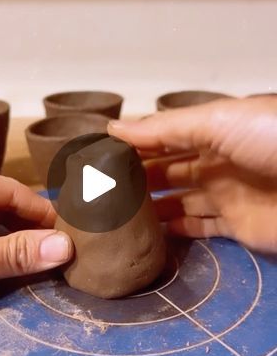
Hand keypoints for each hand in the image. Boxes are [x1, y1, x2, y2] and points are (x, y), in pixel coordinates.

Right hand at [108, 95, 276, 253]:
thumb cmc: (270, 140)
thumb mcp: (217, 121)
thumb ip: (166, 128)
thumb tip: (114, 129)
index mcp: (212, 130)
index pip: (164, 137)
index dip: (133, 144)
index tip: (98, 156)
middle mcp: (216, 161)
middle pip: (168, 170)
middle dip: (137, 178)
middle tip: (97, 190)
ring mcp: (226, 195)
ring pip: (179, 201)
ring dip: (151, 207)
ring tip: (113, 215)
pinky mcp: (237, 227)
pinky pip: (199, 229)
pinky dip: (175, 232)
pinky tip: (147, 234)